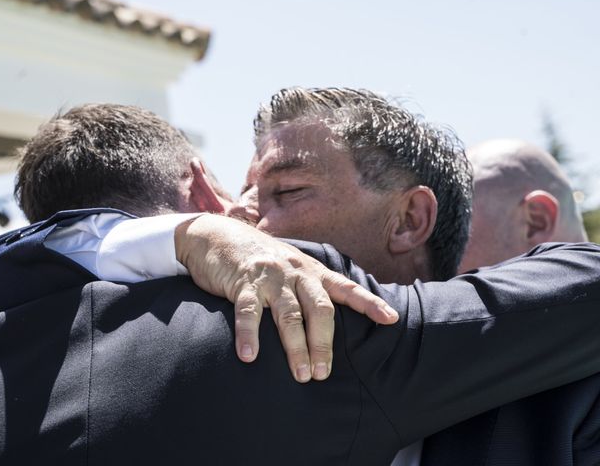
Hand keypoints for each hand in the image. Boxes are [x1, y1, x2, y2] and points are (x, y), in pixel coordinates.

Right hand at [175, 214, 397, 382]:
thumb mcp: (291, 267)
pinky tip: (249, 356)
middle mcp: (296, 272)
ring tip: (301, 375)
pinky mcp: (243, 281)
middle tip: (322, 374)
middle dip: (323, 344)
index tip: (391, 319)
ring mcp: (270, 277)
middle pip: (319, 309)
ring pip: (289, 315)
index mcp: (311, 271)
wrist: (219, 236)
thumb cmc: (260, 260)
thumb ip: (309, 288)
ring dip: (296, 347)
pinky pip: (248, 311)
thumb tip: (328, 319)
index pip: (346, 287)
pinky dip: (249, 335)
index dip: (369, 303)